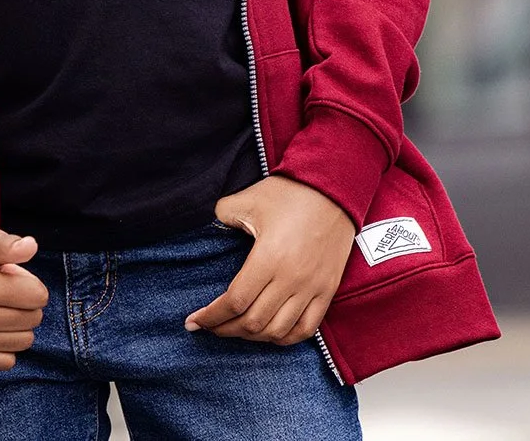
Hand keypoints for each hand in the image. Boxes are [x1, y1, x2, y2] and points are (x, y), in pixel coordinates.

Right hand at [0, 229, 48, 369]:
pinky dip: (6, 347)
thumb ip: (7, 244)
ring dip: (18, 326)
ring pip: (24, 341)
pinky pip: (6, 361)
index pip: (38, 296)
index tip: (14, 278)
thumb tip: (31, 247)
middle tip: (6, 293)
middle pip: (33, 319)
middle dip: (27, 304)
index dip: (31, 284)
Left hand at [185, 175, 354, 345]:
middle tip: (210, 326)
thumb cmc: (291, 193)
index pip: (234, 302)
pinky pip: (306, 329)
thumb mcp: (250, 199)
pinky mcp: (327, 290)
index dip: (210, 317)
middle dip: (225, 329)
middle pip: (252, 323)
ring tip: (236, 329)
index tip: (193, 322)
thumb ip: (224, 215)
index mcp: (268, 257)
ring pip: (277, 331)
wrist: (336, 189)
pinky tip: (269, 333)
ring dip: (252, 337)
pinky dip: (284, 338)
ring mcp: (312, 288)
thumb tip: (211, 228)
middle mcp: (291, 279)